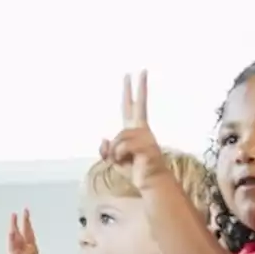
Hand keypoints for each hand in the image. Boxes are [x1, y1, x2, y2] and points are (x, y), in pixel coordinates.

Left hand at [100, 71, 172, 191]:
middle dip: (137, 88)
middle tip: (136, 71)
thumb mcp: (114, 159)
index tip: (133, 74)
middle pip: (137, 105)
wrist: (151, 182)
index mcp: (135, 129)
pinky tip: (128, 162)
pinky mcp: (146, 147)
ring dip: (115, 153)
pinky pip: (121, 148)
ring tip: (124, 161)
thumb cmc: (135, 170)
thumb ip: (106, 149)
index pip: (132, 106)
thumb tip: (104, 139)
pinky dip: (118, 157)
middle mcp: (141, 129)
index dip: (131, 91)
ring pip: (118, 138)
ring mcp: (145, 137)